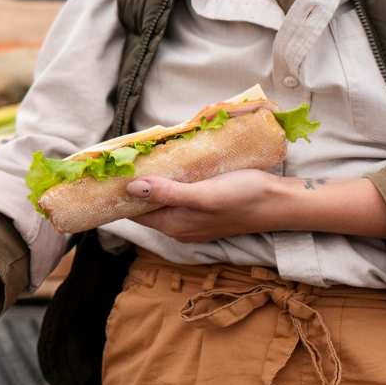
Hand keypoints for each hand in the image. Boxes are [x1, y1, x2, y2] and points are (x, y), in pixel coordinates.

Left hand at [126, 170, 385, 242]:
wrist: (281, 201)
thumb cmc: (243, 197)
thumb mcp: (203, 195)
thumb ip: (167, 193)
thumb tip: (131, 189)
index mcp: (175, 226)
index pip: (134, 213)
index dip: (117, 196)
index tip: (103, 176)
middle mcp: (180, 226)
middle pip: (145, 206)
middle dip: (131, 186)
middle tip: (117, 160)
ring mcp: (193, 217)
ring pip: (161, 199)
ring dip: (149, 182)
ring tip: (134, 158)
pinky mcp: (205, 206)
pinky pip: (176, 195)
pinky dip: (167, 181)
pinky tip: (166, 164)